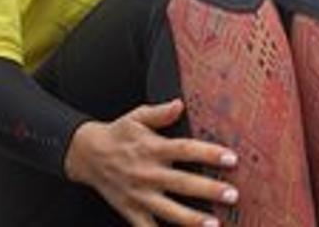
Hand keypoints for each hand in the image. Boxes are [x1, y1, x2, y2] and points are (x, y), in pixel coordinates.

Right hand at [63, 99, 238, 226]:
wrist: (85, 155)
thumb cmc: (117, 134)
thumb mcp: (136, 117)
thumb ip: (160, 113)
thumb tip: (180, 104)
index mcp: (152, 148)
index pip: (185, 149)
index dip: (209, 153)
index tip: (231, 158)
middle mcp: (148, 173)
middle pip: (182, 183)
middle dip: (209, 190)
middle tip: (233, 195)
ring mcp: (139, 195)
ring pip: (169, 211)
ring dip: (192, 220)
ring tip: (215, 225)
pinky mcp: (131, 211)